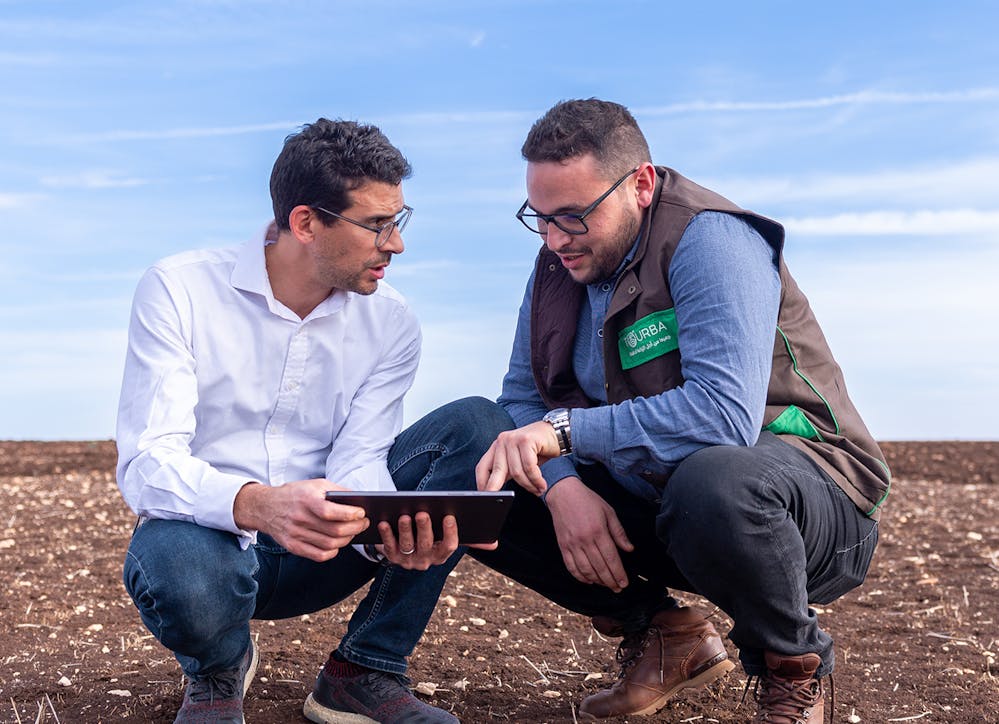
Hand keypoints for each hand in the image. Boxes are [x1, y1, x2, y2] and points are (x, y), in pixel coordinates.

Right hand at [233, 480, 368, 561]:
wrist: (265, 507)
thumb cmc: (295, 494)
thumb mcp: (315, 484)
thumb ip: (337, 490)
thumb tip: (359, 498)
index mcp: (306, 499)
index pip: (331, 511)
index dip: (350, 514)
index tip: (362, 512)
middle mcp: (300, 518)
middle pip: (334, 530)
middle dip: (355, 528)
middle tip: (364, 523)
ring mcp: (295, 534)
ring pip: (329, 544)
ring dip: (347, 540)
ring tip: (353, 532)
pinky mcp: (293, 546)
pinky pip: (318, 555)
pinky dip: (333, 552)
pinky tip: (338, 544)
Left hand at [373, 512, 498, 569]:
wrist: (402, 550)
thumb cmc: (430, 538)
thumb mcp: (447, 539)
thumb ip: (469, 540)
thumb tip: (494, 544)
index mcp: (441, 555)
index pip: (449, 547)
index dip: (450, 533)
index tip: (449, 516)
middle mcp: (426, 561)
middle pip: (426, 545)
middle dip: (424, 529)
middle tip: (422, 512)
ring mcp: (408, 560)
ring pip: (407, 546)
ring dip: (405, 530)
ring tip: (404, 515)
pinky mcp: (391, 557)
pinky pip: (388, 547)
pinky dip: (386, 535)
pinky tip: (385, 522)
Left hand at [476, 420, 560, 494]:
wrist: (556, 433)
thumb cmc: (537, 450)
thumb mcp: (518, 461)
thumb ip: (507, 472)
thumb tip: (497, 493)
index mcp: (497, 447)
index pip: (482, 467)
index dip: (481, 483)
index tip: (484, 497)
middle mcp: (503, 441)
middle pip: (497, 470)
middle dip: (498, 489)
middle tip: (502, 502)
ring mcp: (514, 439)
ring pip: (517, 471)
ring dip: (528, 485)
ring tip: (537, 491)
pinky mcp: (526, 440)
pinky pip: (529, 466)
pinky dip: (536, 479)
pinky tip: (541, 485)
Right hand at [545, 477, 633, 591]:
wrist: (563, 494)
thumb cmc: (588, 501)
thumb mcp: (609, 512)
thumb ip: (619, 532)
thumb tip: (629, 549)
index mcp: (599, 531)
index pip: (611, 558)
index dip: (618, 573)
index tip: (624, 583)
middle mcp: (585, 540)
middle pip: (600, 567)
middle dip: (610, 581)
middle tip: (618, 588)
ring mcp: (572, 544)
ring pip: (586, 570)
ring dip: (597, 581)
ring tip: (606, 585)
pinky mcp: (563, 546)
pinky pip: (571, 567)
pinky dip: (581, 577)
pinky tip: (589, 580)